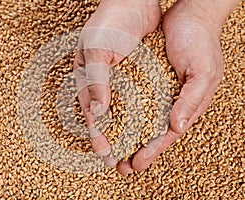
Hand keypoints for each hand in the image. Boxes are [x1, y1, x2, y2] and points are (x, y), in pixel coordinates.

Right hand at [74, 0, 160, 165]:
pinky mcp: (139, 78)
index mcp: (89, 79)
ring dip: (129, 135)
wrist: (135, 2)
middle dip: (113, 142)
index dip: (98, 134)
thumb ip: (95, 80)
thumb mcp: (97, 48)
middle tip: (119, 164)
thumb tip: (97, 112)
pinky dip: (143, 118)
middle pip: (109, 120)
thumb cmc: (110, 22)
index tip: (105, 154)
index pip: (92, 113)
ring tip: (134, 155)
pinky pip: (141, 102)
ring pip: (125, 115)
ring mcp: (123, 83)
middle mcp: (105, 85)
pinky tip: (148, 131)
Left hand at [118, 1, 228, 173]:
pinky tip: (113, 120)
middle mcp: (171, 102)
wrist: (190, 16)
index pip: (167, 135)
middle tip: (120, 166)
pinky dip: (125, 112)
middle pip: (151, 132)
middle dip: (136, 149)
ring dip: (127, 135)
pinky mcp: (147, 79)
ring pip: (140, 119)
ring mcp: (158, 91)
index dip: (152, 151)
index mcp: (187, 105)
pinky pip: (134, 99)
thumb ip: (191, 100)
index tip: (136, 164)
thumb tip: (177, 127)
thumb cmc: (200, 42)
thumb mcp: (203, 71)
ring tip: (112, 149)